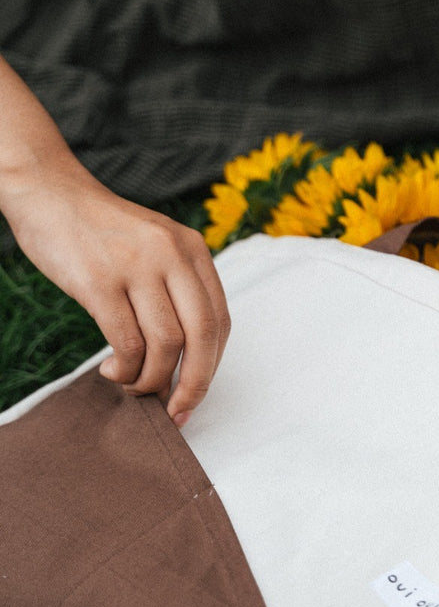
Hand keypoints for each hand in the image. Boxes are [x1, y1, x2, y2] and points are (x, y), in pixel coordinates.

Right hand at [3, 154, 229, 426]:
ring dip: (150, 379)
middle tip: (176, 411)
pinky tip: (110, 370)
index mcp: (192, 248)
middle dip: (194, 384)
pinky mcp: (99, 282)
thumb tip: (185, 356)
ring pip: (166, 344)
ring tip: (130, 384)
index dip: (212, 365)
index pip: (220, 319)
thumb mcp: (154, 245)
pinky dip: (124, 368)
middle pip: (203, 335)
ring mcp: (136, 267)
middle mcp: (172, 255)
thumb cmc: (100, 231)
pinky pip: (126, 342)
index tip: (194, 394)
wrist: (50, 194)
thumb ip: (174, 286)